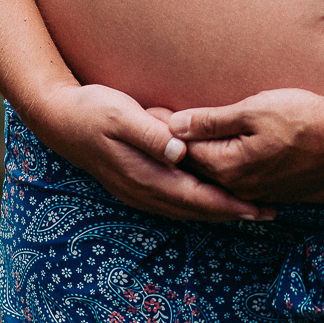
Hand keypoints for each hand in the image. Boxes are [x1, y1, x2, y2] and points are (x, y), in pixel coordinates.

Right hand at [25, 82, 273, 221]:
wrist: (55, 117)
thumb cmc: (92, 109)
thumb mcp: (121, 113)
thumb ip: (151, 133)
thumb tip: (181, 151)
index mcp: (144, 175)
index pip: (195, 198)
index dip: (228, 205)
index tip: (259, 208)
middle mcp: (141, 190)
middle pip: (194, 210)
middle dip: (232, 214)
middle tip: (269, 213)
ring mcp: (134, 191)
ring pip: (183, 211)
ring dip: (215, 213)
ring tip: (247, 211)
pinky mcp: (131, 184)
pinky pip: (171, 203)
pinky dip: (195, 206)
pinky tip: (205, 201)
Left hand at [169, 88, 323, 200]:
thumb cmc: (304, 118)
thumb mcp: (254, 110)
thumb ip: (212, 120)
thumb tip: (174, 126)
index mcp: (229, 167)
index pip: (183, 151)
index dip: (164, 128)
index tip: (146, 111)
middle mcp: (239, 186)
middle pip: (196, 167)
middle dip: (175, 146)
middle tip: (154, 119)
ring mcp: (257, 190)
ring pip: (216, 174)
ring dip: (198, 157)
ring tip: (180, 136)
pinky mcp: (272, 188)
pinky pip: (236, 179)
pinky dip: (220, 165)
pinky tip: (215, 153)